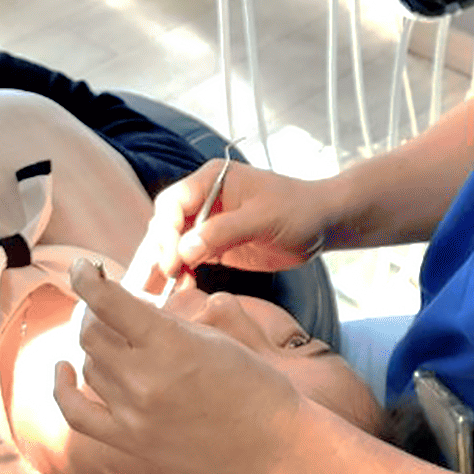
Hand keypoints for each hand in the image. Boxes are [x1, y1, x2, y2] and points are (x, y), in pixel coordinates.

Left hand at [53, 258, 301, 473]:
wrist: (271, 443)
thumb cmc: (253, 382)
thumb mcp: (213, 336)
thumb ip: (165, 321)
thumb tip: (126, 307)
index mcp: (169, 344)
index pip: (108, 302)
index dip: (87, 279)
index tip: (82, 268)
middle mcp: (144, 379)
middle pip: (92, 334)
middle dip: (95, 312)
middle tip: (109, 307)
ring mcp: (133, 414)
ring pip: (89, 366)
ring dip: (96, 346)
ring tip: (116, 339)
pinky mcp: (129, 441)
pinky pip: (76, 414)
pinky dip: (62, 390)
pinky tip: (63, 370)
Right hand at [142, 160, 339, 280]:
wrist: (322, 223)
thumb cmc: (298, 210)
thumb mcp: (263, 218)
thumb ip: (224, 232)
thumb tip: (185, 249)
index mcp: (211, 180)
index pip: (173, 203)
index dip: (166, 232)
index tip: (172, 260)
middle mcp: (203, 199)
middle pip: (165, 225)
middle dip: (156, 253)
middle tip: (151, 283)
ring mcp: (207, 223)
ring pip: (172, 245)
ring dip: (161, 267)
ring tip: (152, 293)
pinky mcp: (214, 245)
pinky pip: (188, 259)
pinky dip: (180, 274)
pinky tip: (177, 291)